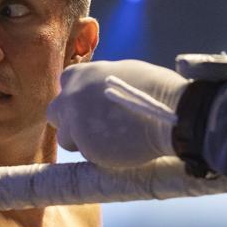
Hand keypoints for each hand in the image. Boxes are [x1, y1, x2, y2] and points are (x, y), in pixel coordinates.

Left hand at [46, 60, 187, 167]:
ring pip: (66, 138)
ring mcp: (76, 124)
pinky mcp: (87, 148)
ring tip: (109, 140)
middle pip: (55, 112)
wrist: (171, 112)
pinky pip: (87, 154)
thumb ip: (100, 83)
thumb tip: (96, 94)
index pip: (65, 82)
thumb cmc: (156, 89)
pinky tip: (120, 149)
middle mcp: (71, 98)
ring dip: (81, 140)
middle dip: (69, 120)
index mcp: (81, 74)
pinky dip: (99, 154)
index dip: (77, 95)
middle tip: (91, 127)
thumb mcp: (122, 72)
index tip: (89, 103)